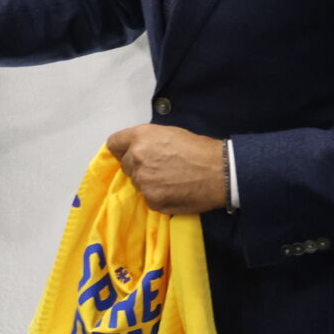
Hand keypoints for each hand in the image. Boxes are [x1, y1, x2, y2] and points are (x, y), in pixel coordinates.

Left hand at [107, 125, 225, 214]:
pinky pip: (148, 198)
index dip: (122, 149)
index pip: (114, 143)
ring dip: (148, 182)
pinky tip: (175, 190)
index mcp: (140, 137)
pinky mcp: (152, 200)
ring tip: (171, 179)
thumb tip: (137, 150)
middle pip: (125, 165)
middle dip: (138, 166)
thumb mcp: (169, 133)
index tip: (130, 153)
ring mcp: (143, 181)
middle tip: (160, 167)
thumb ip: (147, 141)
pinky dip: (158, 195)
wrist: (220, 171)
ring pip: (137, 183)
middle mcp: (136, 158)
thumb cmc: (199, 148)